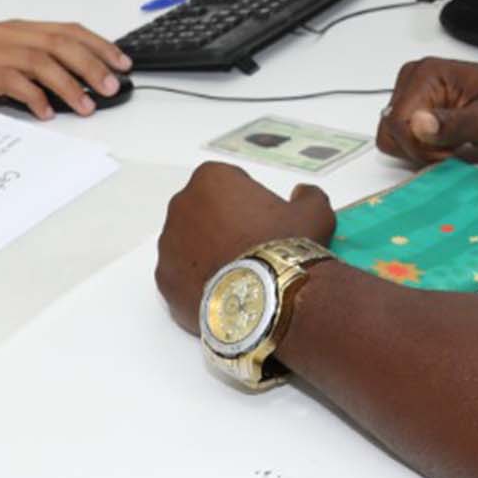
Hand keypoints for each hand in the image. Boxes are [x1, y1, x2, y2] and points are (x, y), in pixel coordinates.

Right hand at [0, 21, 129, 119]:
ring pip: (41, 61)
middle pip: (60, 44)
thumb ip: (31, 63)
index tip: (122, 63)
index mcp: (17, 29)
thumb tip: (75, 83)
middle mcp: (7, 36)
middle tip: (111, 87)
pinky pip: (11, 81)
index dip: (99, 45)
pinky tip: (46, 112)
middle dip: (92, 65)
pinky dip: (33, 96)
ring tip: (86, 105)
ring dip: (69, 84)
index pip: (68, 31)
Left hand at [154, 162, 336, 333]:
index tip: (265, 224)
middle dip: (223, 226)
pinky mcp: (163, 280)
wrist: (269, 297)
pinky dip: (198, 283)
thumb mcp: (314, 213)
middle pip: (204, 212)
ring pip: (189, 245)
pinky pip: (181, 276)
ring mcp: (168, 245)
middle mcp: (181, 205)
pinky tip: (224, 293)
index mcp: (211, 179)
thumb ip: (308, 197)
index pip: (229, 184)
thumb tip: (302, 194)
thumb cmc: (286, 246)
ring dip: (207, 254)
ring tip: (239, 275)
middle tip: (252, 250)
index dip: (250, 203)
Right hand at [377, 56, 477, 165]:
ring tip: (451, 143)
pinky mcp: (416, 102)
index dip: (419, 146)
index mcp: (427, 75)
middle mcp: (413, 78)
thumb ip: (451, 125)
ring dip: (420, 148)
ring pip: (393, 135)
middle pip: (390, 130)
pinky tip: (446, 140)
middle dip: (419, 149)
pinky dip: (421, 145)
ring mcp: (412, 90)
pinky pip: (402, 134)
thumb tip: (416, 125)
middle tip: (452, 148)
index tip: (449, 151)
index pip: (396, 123)